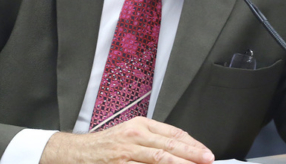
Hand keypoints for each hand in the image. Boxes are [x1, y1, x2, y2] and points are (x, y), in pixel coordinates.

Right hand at [39, 117, 214, 163]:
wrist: (78, 152)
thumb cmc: (105, 144)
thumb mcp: (131, 133)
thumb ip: (153, 138)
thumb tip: (179, 145)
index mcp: (140, 124)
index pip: (173, 132)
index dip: (192, 143)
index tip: (205, 151)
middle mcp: (135, 135)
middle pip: (170, 144)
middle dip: (192, 153)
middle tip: (208, 159)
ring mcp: (128, 151)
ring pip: (160, 158)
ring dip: (180, 163)